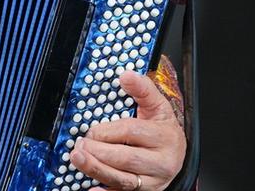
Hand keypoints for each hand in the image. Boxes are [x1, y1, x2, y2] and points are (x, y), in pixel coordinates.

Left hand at [69, 70, 185, 190]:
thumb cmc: (163, 129)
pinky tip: (91, 189)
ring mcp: (153, 181)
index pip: (131, 132)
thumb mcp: (158, 106)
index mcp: (164, 137)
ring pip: (123, 179)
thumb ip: (142, 89)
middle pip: (126, 159)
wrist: (177, 155)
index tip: (89, 131)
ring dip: (97, 170)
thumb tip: (126, 75)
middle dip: (99, 152)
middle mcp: (161, 162)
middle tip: (79, 146)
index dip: (107, 131)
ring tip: (78, 160)